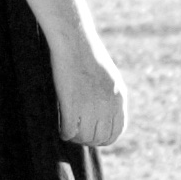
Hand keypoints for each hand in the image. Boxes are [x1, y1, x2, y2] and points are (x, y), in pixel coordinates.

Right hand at [50, 38, 129, 152]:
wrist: (74, 40)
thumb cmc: (87, 54)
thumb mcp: (109, 76)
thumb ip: (110, 96)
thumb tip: (106, 114)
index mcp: (119, 97)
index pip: (117, 131)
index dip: (105, 138)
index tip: (94, 135)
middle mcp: (108, 104)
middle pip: (100, 137)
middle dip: (89, 139)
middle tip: (78, 134)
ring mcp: (91, 105)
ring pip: (85, 137)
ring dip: (76, 138)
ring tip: (69, 131)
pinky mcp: (72, 104)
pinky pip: (70, 131)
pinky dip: (65, 133)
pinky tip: (61, 128)